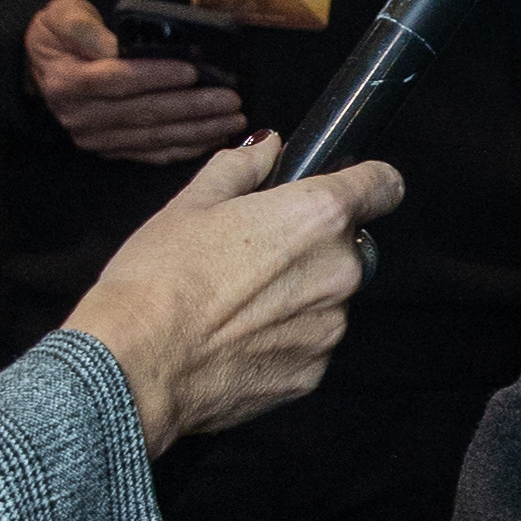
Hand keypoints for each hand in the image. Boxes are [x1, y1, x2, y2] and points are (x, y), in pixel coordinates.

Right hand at [26, 0, 244, 159]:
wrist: (41, 66)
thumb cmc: (59, 35)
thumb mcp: (64, 16)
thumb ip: (88, 29)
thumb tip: (120, 44)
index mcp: (68, 81)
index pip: (118, 79)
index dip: (156, 76)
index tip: (191, 71)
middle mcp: (81, 116)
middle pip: (144, 113)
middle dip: (192, 107)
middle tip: (229, 99)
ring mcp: (96, 138)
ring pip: (153, 137)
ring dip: (197, 130)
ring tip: (231, 119)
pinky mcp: (110, 150)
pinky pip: (152, 153)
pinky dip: (185, 148)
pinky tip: (212, 138)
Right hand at [61, 135, 402, 452]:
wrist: (137, 366)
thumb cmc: (158, 278)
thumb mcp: (191, 203)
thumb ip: (242, 168)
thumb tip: (268, 147)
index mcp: (317, 216)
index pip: (383, 186)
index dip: (367, 183)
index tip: (349, 189)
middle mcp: (339, 272)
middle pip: (350, 247)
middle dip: (315, 246)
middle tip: (256, 254)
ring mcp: (330, 329)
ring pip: (330, 299)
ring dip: (300, 296)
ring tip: (237, 303)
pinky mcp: (313, 374)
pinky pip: (310, 344)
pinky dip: (284, 339)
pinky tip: (237, 338)